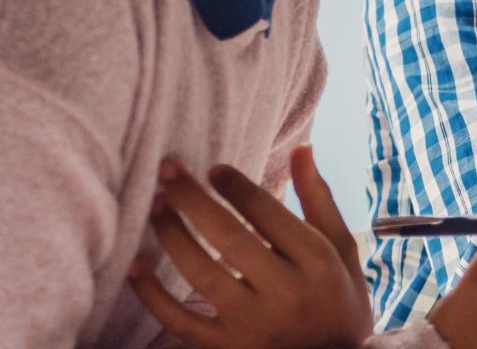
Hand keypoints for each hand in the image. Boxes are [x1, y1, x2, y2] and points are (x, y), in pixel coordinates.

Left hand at [129, 146, 373, 348]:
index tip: (214, 169)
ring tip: (155, 207)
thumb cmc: (338, 299)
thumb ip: (318, 200)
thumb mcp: (341, 249)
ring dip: (173, 236)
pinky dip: (153, 295)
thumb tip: (301, 148)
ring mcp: (252, 323)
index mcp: (317, 262)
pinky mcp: (226, 347)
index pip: (268, 215)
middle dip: (194, 200)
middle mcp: (285, 291)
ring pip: (202, 274)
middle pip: (230, 238)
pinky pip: (180, 320)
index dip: (236, 187)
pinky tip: (136, 266)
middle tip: (167, 170)